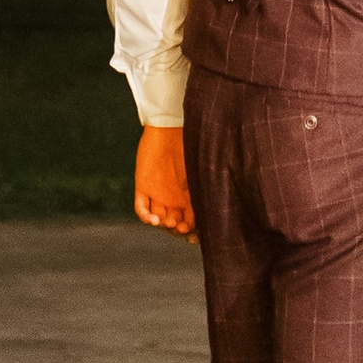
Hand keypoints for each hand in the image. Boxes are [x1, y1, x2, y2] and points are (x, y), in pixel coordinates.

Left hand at [134, 123, 195, 240]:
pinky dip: (145, 217)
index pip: (190, 221)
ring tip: (169, 222)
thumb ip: (206, 190)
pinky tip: (153, 220)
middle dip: (178, 230)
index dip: (193, 231)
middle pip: (174, 224)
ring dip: (164, 226)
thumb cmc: (190, 146)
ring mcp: (157, 193)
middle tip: (183, 228)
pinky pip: (140, 208)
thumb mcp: (200, 172)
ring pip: (158, 219)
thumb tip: (221, 211)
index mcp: (189, 195)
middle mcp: (173, 197)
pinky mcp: (143, 187)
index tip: (196, 236)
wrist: (169, 126)